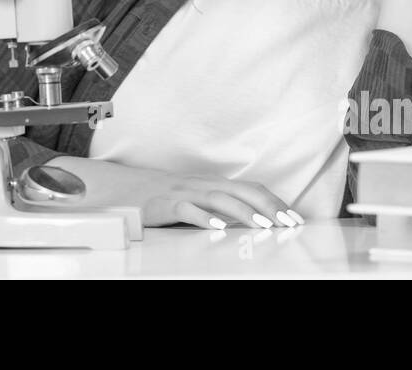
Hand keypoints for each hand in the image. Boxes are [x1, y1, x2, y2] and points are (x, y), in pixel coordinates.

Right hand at [48, 156, 302, 228]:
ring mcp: (182, 192)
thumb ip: (217, 206)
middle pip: (242, 190)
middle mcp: (200, 183)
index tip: (294, 217)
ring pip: (220, 197)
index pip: (251, 188)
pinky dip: (204, 217)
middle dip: (270, 206)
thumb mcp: (192, 200)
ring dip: (245, 212)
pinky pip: (186, 209)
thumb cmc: (157, 198)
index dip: (275, 201)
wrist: (117, 190)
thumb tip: (250, 220)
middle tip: (289, 223)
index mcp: (210, 183)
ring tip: (264, 225)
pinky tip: (217, 227)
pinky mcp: (163, 203)